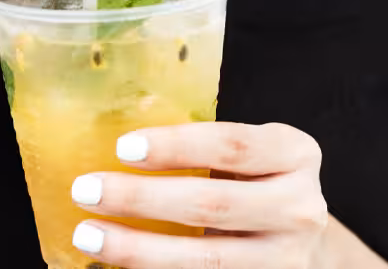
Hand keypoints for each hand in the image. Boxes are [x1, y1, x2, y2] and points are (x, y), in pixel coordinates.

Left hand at [70, 122, 328, 268]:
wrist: (301, 243)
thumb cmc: (255, 184)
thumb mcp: (246, 155)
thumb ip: (201, 147)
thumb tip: (109, 131)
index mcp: (295, 153)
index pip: (232, 145)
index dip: (176, 146)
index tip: (122, 148)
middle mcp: (300, 207)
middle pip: (212, 204)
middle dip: (141, 198)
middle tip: (85, 190)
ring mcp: (286, 258)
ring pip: (206, 259)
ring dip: (138, 249)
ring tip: (89, 236)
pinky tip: (118, 264)